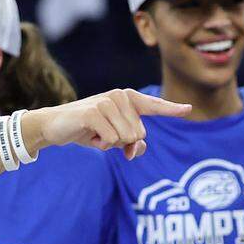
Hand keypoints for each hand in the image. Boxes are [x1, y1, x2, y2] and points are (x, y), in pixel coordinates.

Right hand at [25, 89, 190, 159]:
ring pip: (126, 138)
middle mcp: (119, 96)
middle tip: (103, 136)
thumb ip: (132, 143)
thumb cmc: (88, 130)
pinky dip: (101, 144)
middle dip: (123, 143)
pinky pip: (112, 140)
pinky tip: (89, 136)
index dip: (171, 109)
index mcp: (127, 99)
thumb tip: (139, 147)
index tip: (188, 109)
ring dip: (110, 144)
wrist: (55, 126)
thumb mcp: (113, 138)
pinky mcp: (94, 112)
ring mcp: (107, 102)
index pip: (153, 105)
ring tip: (95, 134)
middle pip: (139, 134)